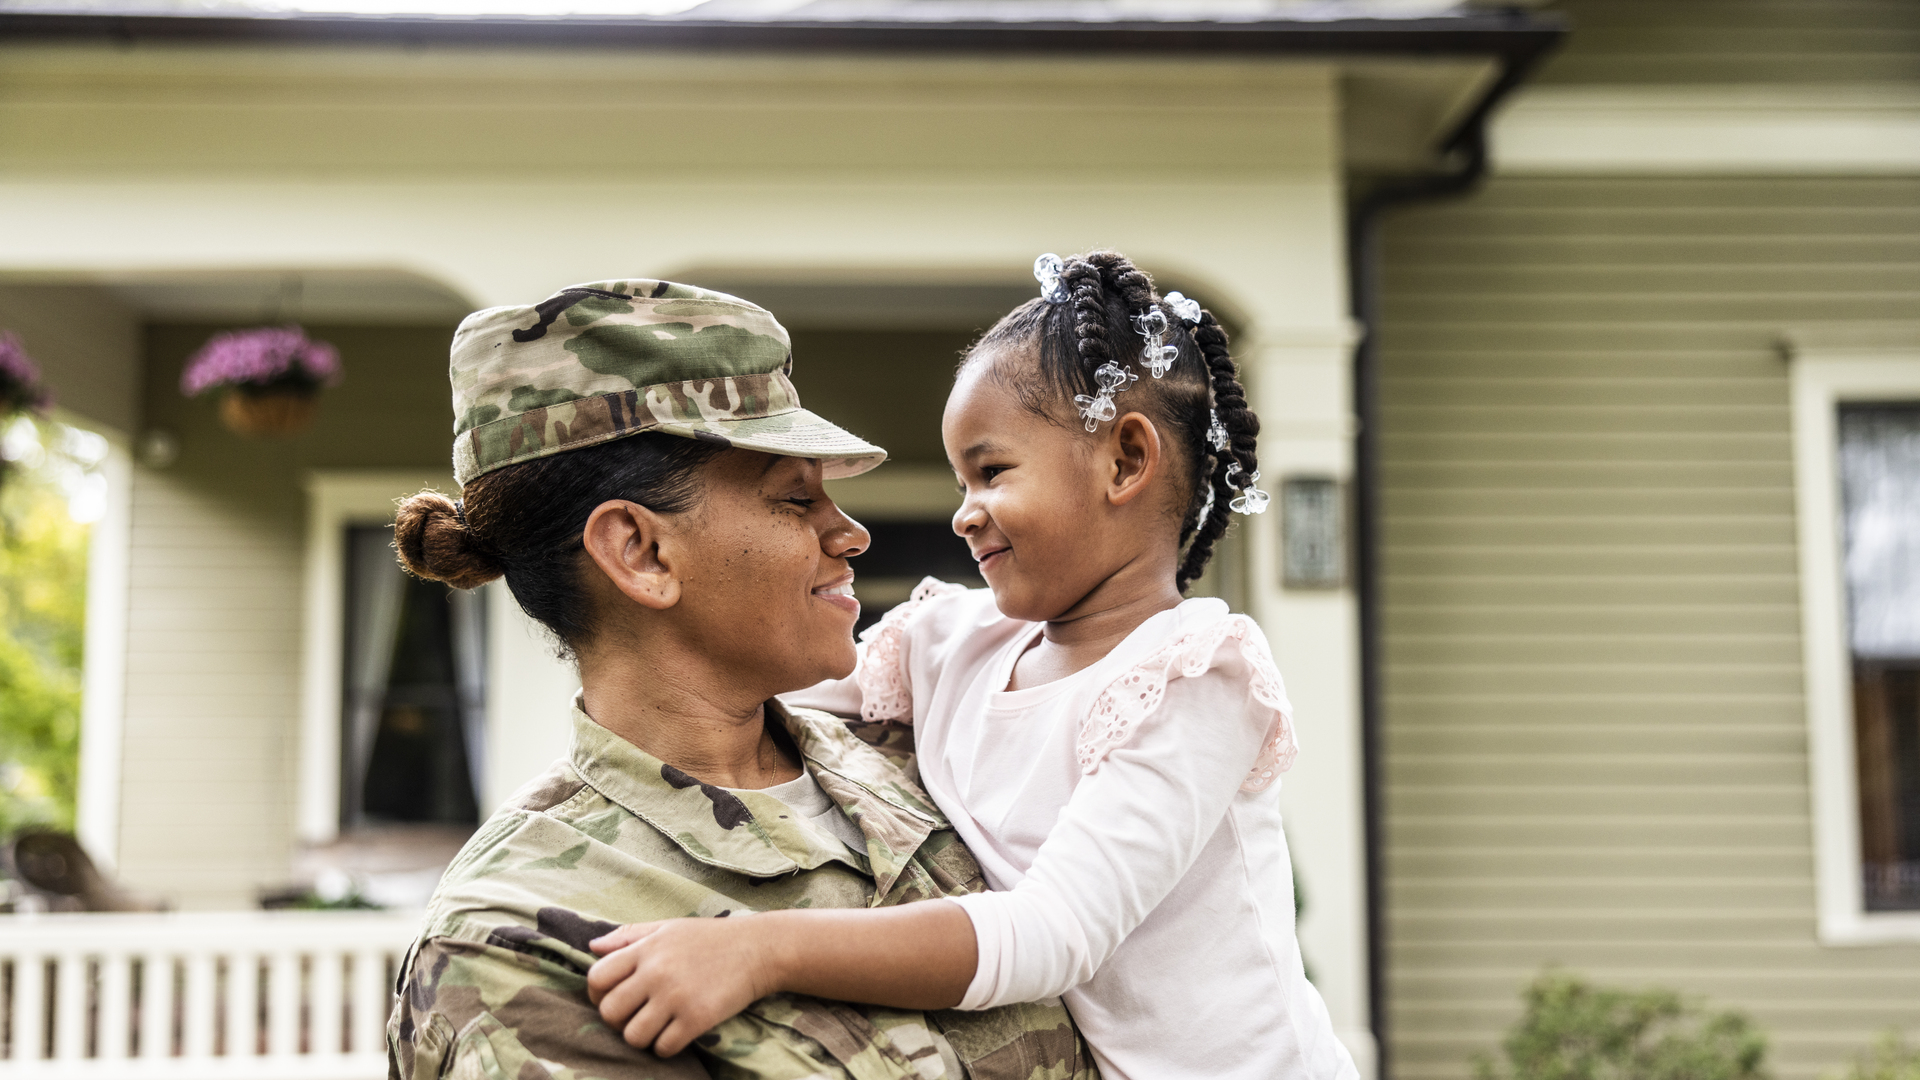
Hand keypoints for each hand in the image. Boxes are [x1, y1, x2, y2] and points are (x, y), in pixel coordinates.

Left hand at [586, 918, 777, 1056]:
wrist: (759, 949)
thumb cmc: (711, 938)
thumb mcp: (668, 927)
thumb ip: (629, 936)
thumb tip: (592, 946)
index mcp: (646, 949)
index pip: (596, 977)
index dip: (597, 993)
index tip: (615, 998)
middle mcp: (656, 972)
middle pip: (609, 1011)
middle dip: (617, 1020)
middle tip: (636, 1017)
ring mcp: (676, 997)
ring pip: (633, 1036)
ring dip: (641, 1037)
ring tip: (657, 1028)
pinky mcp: (697, 1018)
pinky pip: (663, 1048)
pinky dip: (666, 1047)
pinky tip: (677, 1034)